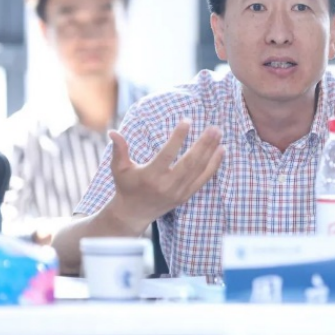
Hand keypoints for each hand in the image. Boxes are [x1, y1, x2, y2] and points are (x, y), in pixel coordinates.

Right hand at [108, 119, 224, 229]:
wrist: (134, 213)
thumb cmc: (126, 186)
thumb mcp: (118, 169)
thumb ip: (118, 150)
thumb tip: (112, 132)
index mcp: (150, 176)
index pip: (168, 154)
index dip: (178, 137)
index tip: (187, 120)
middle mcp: (167, 185)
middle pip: (190, 162)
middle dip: (204, 143)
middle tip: (214, 127)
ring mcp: (179, 192)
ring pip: (199, 169)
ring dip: (211, 150)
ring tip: (218, 133)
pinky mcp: (186, 196)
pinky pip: (203, 179)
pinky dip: (214, 165)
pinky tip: (222, 150)